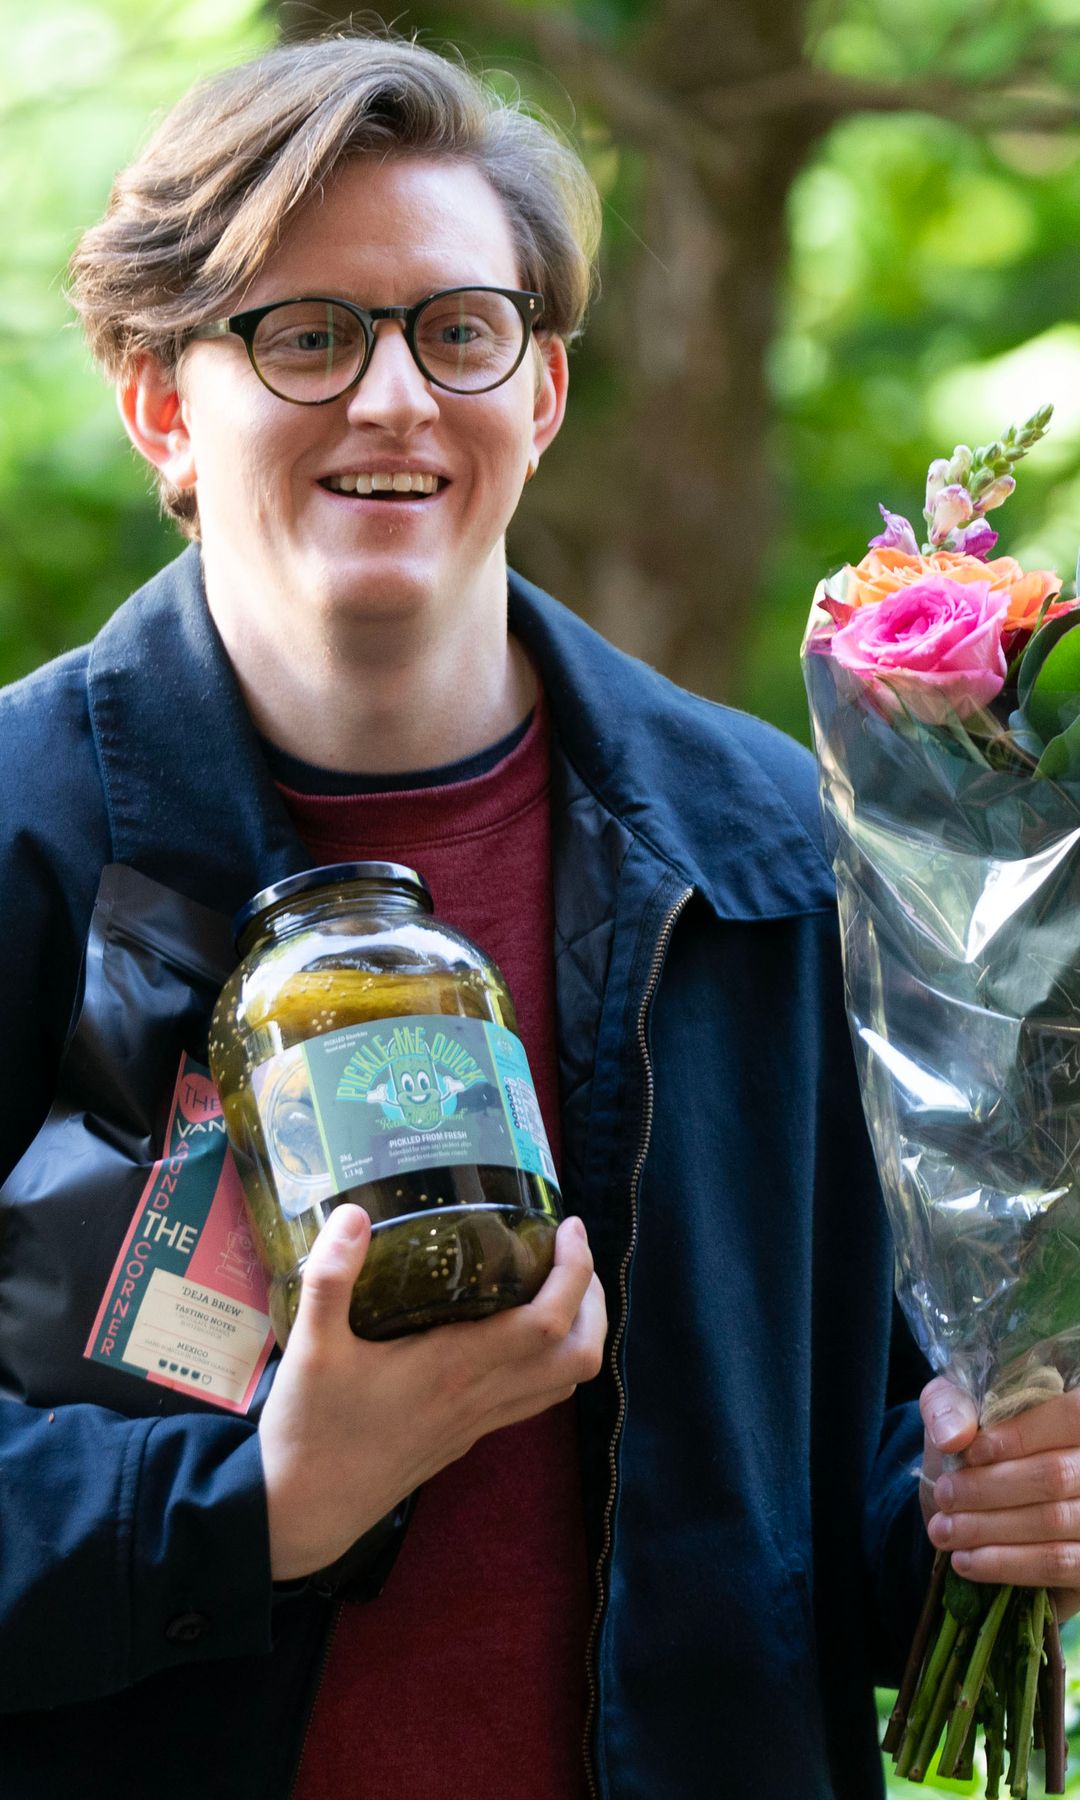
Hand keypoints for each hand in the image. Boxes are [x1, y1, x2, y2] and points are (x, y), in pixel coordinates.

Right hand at [258, 1205, 606, 1580]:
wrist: (305, 1512)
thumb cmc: (311, 1428)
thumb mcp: (310, 1348)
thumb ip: (331, 1278)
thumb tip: (355, 1213)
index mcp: (457, 1367)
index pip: (549, 1321)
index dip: (575, 1271)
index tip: (568, 1226)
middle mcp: (482, 1396)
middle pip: (580, 1355)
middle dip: (593, 1300)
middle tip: (570, 1253)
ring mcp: (480, 1421)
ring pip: (566, 1382)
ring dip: (580, 1332)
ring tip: (559, 1286)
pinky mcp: (469, 1436)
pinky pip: (537, 1398)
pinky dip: (552, 1361)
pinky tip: (520, 1334)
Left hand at [920, 1375, 1079, 1622]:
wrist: (977, 1484)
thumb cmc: (973, 1435)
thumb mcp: (956, 1403)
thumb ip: (950, 1405)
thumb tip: (953, 1436)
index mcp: (1079, 1410)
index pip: (1071, 1415)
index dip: (1021, 1436)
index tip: (970, 1454)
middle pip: (1055, 1476)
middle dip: (988, 1489)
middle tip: (944, 1496)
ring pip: (1054, 1522)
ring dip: (989, 1529)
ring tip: (943, 1530)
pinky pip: (1061, 1565)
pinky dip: (1008, 1565)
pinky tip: (966, 1561)